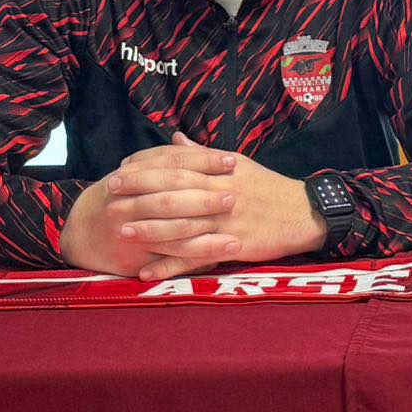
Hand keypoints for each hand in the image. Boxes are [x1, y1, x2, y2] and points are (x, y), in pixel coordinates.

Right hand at [59, 135, 240, 277]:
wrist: (79, 232)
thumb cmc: (115, 197)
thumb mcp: (131, 173)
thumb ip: (160, 159)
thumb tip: (187, 140)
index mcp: (133, 175)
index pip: (173, 164)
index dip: (203, 161)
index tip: (231, 161)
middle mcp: (130, 202)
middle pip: (171, 197)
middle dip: (205, 197)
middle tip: (234, 196)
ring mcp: (132, 231)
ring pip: (172, 231)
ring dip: (206, 234)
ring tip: (236, 236)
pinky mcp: (135, 257)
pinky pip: (169, 257)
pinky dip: (194, 257)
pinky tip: (217, 258)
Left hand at [98, 132, 324, 281]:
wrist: (302, 213)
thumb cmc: (268, 187)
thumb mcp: (239, 164)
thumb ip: (204, 155)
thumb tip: (176, 140)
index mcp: (219, 172)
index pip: (176, 165)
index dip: (146, 167)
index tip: (121, 169)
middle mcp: (219, 194)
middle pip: (173, 193)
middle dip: (139, 194)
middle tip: (110, 196)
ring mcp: (225, 222)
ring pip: (181, 226)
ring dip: (149, 230)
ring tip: (121, 233)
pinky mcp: (231, 247)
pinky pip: (195, 259)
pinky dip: (169, 267)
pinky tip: (146, 272)